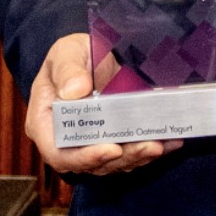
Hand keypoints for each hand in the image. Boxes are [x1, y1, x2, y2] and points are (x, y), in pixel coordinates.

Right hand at [24, 32, 182, 177]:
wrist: (92, 55)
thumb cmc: (72, 55)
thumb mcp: (66, 52)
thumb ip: (67, 69)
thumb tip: (74, 91)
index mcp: (45, 124)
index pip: (59, 153)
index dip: (85, 158)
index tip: (111, 149)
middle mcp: (67, 141)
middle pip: (92, 163)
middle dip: (123, 157)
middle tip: (150, 146)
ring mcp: (91, 144)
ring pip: (115, 162)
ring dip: (139, 156)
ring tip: (162, 144)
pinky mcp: (113, 141)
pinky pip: (130, 152)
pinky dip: (150, 149)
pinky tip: (170, 140)